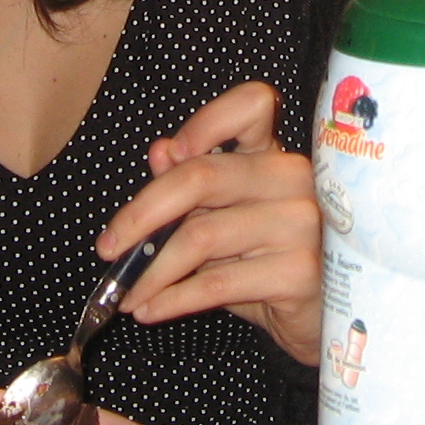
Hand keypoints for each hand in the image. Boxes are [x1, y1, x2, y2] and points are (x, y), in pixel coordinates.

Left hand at [100, 81, 321, 364]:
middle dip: (140, 215)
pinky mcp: (300, 272)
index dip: (207, 121)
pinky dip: (172, 299)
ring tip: (127, 292)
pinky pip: (217, 282)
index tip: (169, 154)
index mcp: (273, 155)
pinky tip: (151, 309)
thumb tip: (161, 151)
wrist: (316, 319)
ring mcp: (301, 224)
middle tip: (108, 247)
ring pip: (201, 236)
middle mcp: (293, 178)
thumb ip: (193, 185)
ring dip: (151, 271)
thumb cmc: (265, 262)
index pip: (252, 105)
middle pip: (201, 176)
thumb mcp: (225, 220)